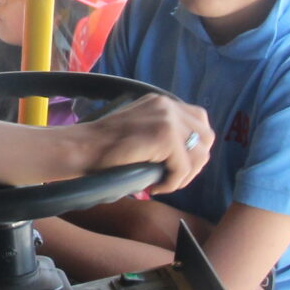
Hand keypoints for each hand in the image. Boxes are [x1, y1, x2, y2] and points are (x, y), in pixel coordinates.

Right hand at [84, 95, 213, 194]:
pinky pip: (183, 167)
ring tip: (165, 184)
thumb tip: (187, 159)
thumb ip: (161, 134)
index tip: (176, 165)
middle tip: (173, 178)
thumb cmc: (104, 148)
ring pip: (199, 153)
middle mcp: (168, 104)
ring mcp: (168, 117)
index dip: (193, 147)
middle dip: (195, 162)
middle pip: (206, 136)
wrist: (83, 148)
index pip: (199, 121)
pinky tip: (155, 187)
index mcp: (162, 102)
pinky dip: (173, 183)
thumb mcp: (138, 131)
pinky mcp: (165, 135)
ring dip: (185, 175)